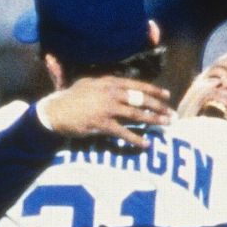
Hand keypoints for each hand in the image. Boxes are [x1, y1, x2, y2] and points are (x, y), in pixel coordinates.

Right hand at [40, 75, 171, 148]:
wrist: (55, 111)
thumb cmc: (70, 98)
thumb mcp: (88, 84)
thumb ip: (105, 84)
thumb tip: (118, 86)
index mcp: (109, 82)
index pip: (137, 85)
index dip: (154, 91)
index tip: (167, 96)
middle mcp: (110, 93)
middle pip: (140, 99)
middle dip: (158, 107)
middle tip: (172, 114)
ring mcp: (106, 109)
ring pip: (136, 114)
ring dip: (153, 121)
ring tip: (165, 125)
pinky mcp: (101, 124)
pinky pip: (123, 132)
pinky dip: (136, 139)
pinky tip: (146, 144)